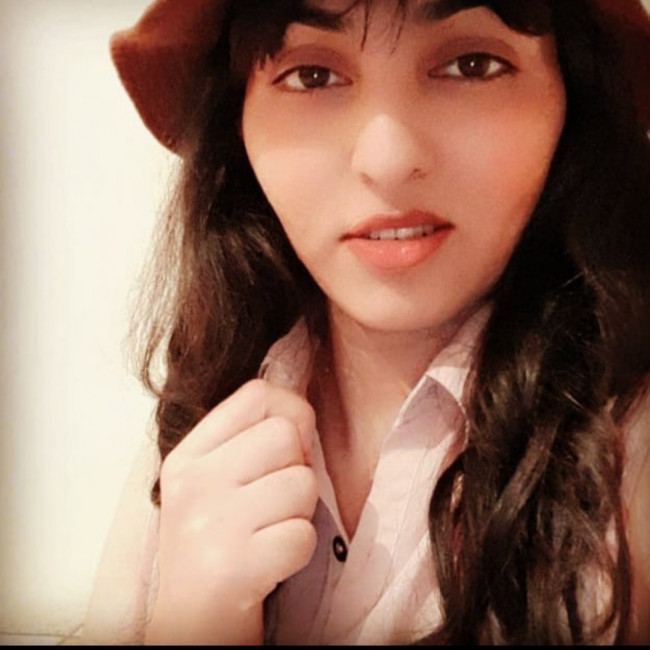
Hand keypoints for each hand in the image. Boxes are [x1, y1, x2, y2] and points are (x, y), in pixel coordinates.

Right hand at [145, 379, 317, 644]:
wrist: (193, 621)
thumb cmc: (215, 545)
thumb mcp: (214, 482)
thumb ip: (248, 440)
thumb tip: (301, 405)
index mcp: (188, 455)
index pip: (257, 395)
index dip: (290, 413)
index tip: (284, 448)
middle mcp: (193, 482)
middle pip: (287, 434)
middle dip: (297, 470)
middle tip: (273, 502)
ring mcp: (210, 523)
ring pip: (302, 484)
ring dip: (298, 514)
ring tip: (267, 533)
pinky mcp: (232, 566)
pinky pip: (303, 535)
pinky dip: (297, 552)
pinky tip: (268, 562)